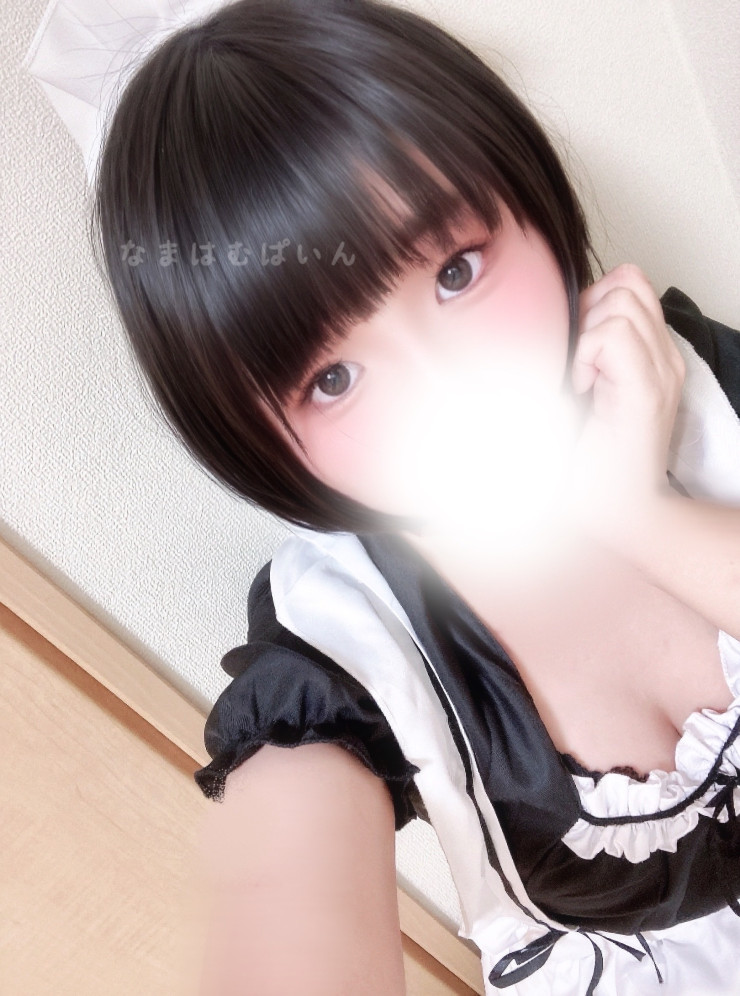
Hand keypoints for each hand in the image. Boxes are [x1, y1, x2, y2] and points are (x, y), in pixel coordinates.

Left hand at [560, 263, 685, 550]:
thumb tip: (545, 329)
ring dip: (588, 334)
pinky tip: (582, 388)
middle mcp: (663, 358)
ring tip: (581, 379)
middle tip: (577, 362)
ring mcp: (660, 370)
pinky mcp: (647, 388)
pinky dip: (588, 353)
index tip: (574, 351)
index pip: (630, 284)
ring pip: (621, 299)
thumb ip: (579, 359)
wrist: (620, 512)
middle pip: (627, 282)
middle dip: (590, 311)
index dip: (594, 301)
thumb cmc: (594, 468)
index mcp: (650, 357)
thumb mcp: (580, 399)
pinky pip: (614, 333)